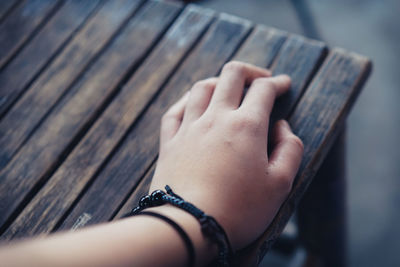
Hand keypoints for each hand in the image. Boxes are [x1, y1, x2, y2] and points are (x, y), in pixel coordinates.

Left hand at [150, 61, 302, 249]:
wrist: (189, 227)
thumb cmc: (239, 210)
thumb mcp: (281, 184)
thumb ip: (290, 149)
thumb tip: (281, 125)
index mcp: (246, 126)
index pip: (264, 89)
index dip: (278, 83)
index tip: (284, 85)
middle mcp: (216, 118)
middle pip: (231, 75)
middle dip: (250, 72)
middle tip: (260, 80)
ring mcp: (189, 128)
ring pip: (202, 87)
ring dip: (219, 81)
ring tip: (229, 89)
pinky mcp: (169, 142)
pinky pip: (175, 110)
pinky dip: (187, 100)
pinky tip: (193, 104)